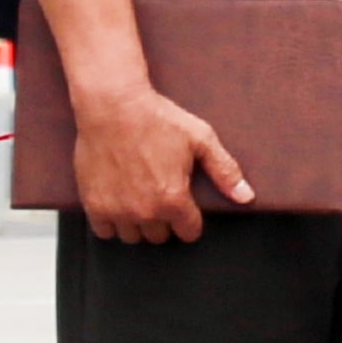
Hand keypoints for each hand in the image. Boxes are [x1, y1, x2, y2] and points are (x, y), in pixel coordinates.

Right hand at [74, 74, 248, 241]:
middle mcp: (145, 211)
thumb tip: (246, 197)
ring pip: (134, 237)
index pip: (188, 232)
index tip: (184, 205)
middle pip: (160, 236)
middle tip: (160, 196)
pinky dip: (112, 222)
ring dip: (138, 223)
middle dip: (164, 220)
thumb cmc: (157, 118)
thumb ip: (225, 171)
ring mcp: (117, 210)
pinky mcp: (94, 204)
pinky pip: (106, 232)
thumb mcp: (200, 138)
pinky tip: (118, 203)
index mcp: (173, 199)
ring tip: (139, 199)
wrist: (113, 105)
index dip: (190, 218)